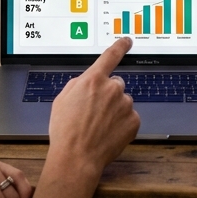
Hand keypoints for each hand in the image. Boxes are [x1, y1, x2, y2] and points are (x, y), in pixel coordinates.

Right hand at [48, 38, 139, 175]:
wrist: (77, 157)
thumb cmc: (65, 131)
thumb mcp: (62, 100)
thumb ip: (78, 84)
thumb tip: (88, 82)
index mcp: (93, 80)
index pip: (110, 56)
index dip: (120, 46)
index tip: (127, 41)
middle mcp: (112, 88)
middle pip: (115, 84)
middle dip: (108, 94)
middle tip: (95, 112)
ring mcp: (125, 104)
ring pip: (122, 102)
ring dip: (115, 110)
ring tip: (99, 126)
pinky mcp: (134, 120)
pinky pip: (129, 117)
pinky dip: (122, 123)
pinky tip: (109, 133)